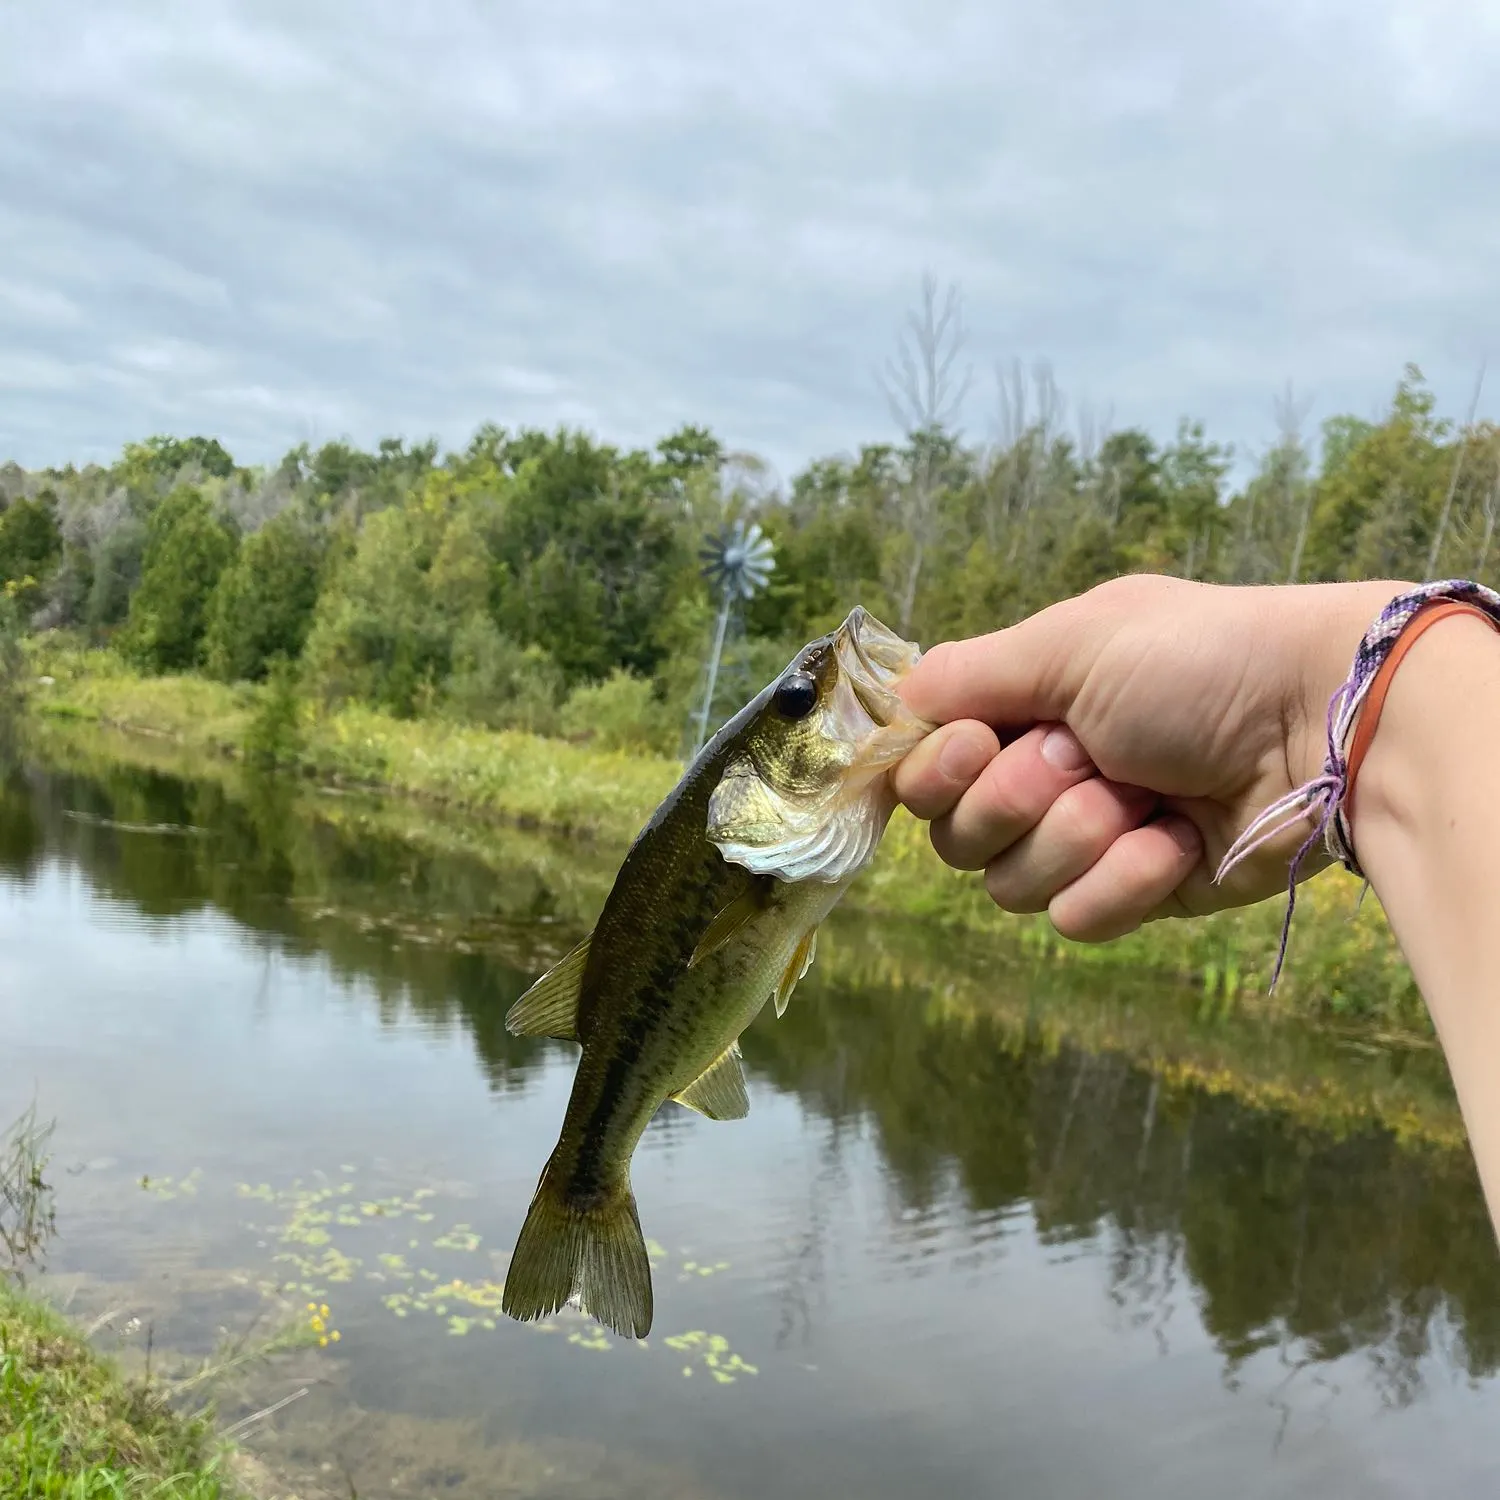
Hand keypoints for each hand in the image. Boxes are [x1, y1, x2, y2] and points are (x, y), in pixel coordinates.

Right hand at [894, 574, 1410, 940]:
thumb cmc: (1196, 662)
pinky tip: (1175, 839)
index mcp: (1021, 710)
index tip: (976, 745)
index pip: (923, 770)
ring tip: (1142, 796)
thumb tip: (892, 703)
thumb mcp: (1070, 643)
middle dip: (1015, 800)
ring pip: (1010, 886)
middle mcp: (1040, 776)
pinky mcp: (1135, 894)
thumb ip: (966, 675)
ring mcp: (1087, 840)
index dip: (933, 771)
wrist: (1322, 724)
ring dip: (1075, 836)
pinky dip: (1124, 880)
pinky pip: (1076, 919)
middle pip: (955, 837)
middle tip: (1083, 756)